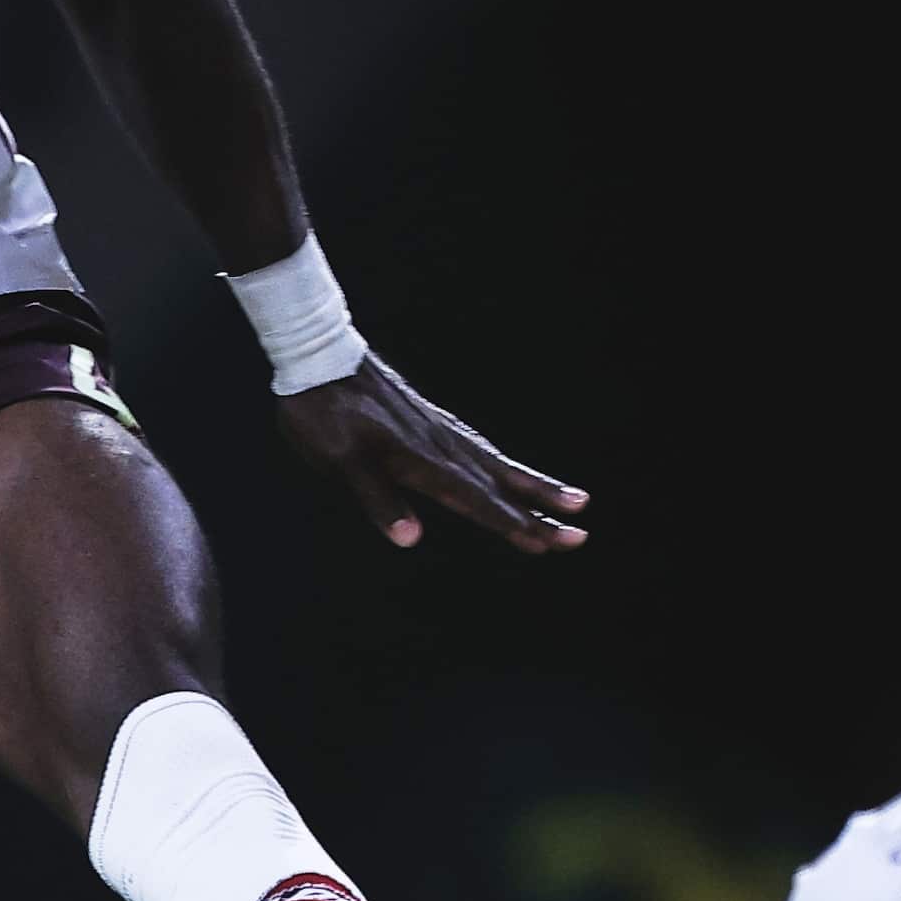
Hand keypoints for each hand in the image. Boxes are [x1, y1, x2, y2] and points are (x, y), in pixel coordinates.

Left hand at [277, 354, 585, 551]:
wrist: (320, 357)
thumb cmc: (324, 414)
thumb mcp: (341, 462)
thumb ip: (378, 499)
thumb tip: (410, 538)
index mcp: (425, 463)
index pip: (478, 502)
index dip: (513, 524)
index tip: (550, 543)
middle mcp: (443, 447)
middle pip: (502, 486)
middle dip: (540, 513)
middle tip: (580, 536)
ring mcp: (441, 432)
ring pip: (498, 466)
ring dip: (534, 488)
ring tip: (573, 501)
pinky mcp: (432, 422)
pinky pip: (480, 450)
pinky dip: (504, 467)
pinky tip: (508, 472)